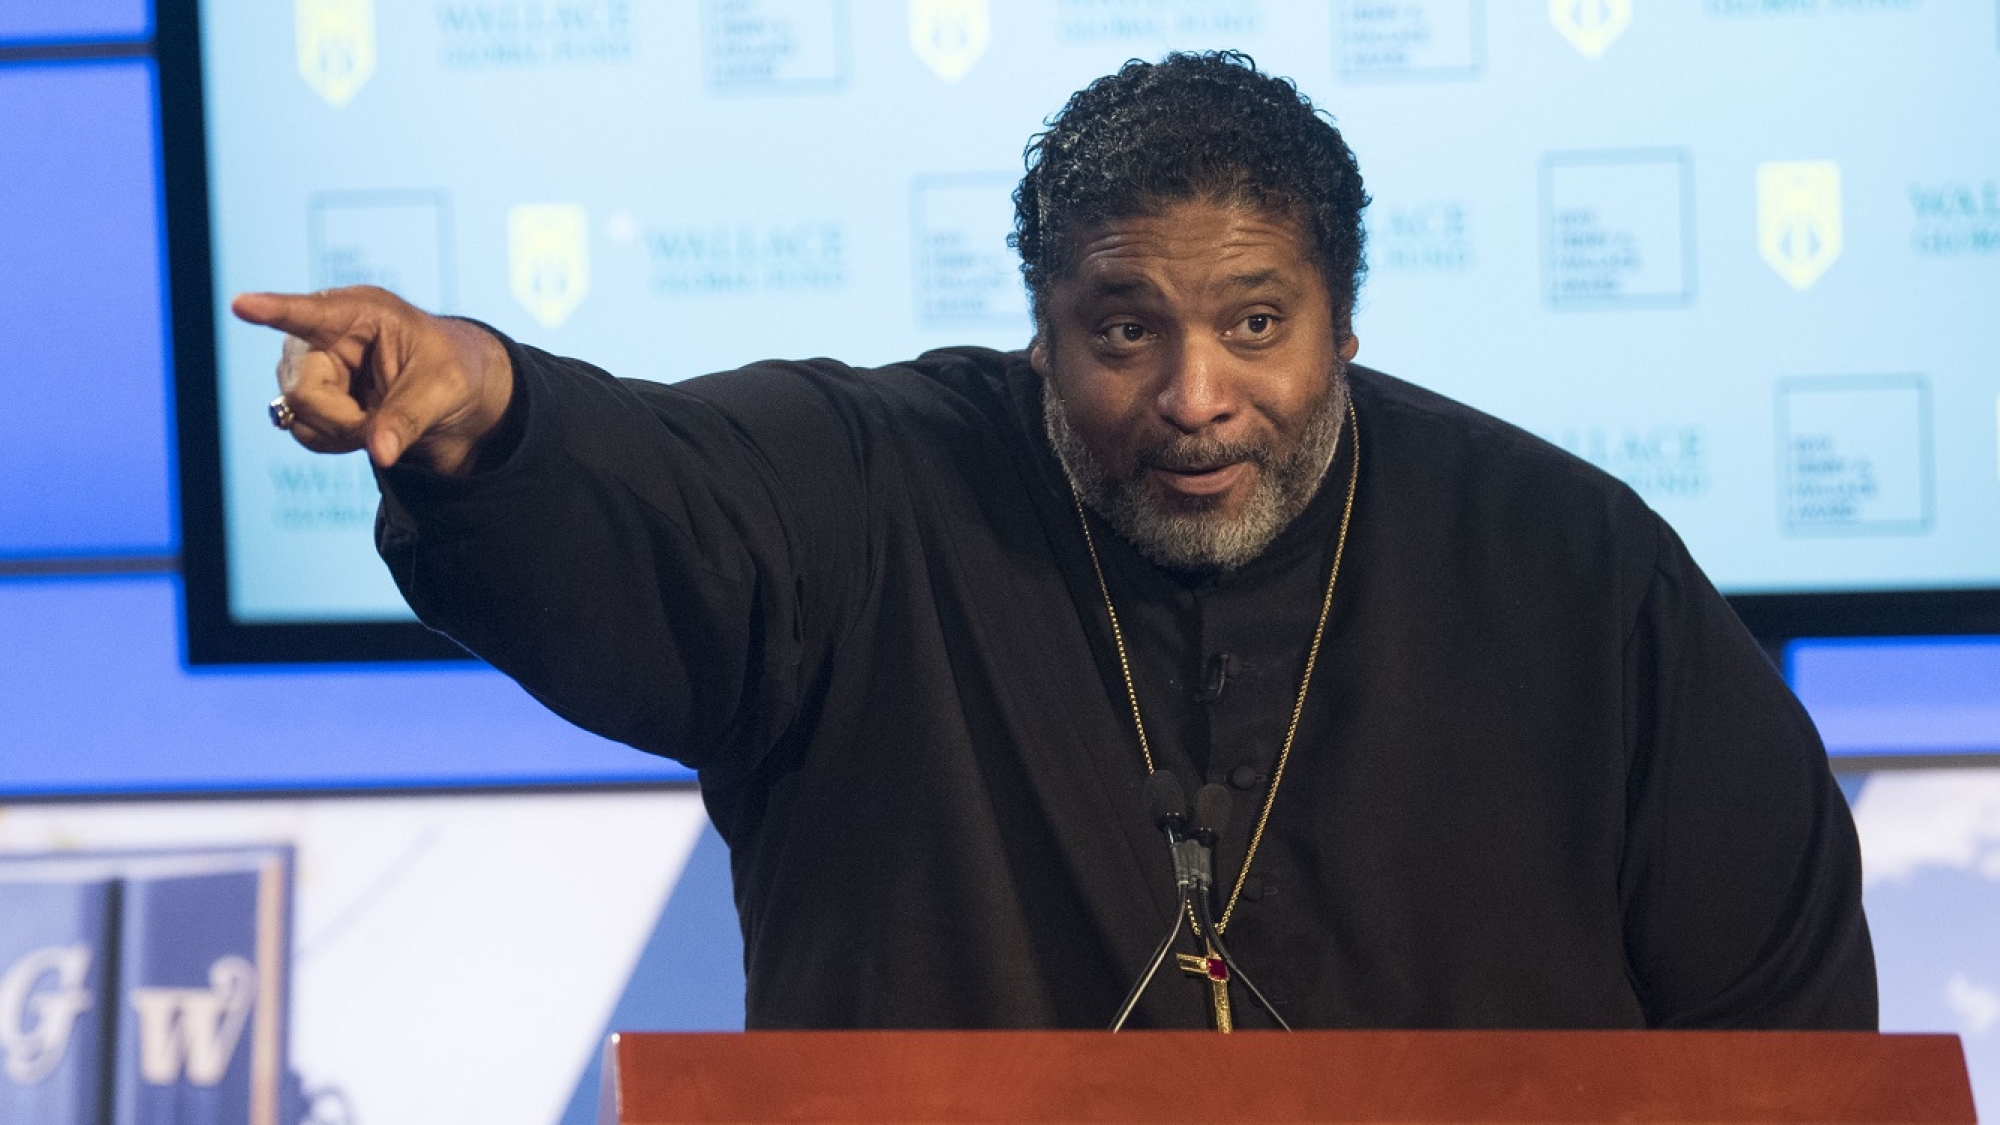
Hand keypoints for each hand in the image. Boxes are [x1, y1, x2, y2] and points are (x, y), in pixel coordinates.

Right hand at [233, 286, 513, 474]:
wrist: (452, 394)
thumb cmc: (451, 371)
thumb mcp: (444, 390)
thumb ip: (408, 419)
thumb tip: (380, 453)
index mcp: (361, 313)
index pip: (310, 313)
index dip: (272, 310)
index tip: (241, 304)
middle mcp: (322, 335)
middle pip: (302, 389)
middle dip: (342, 418)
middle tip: (380, 423)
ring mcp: (309, 365)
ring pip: (297, 413)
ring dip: (339, 431)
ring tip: (377, 418)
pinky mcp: (306, 395)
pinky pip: (300, 430)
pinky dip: (332, 440)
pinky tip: (360, 427)